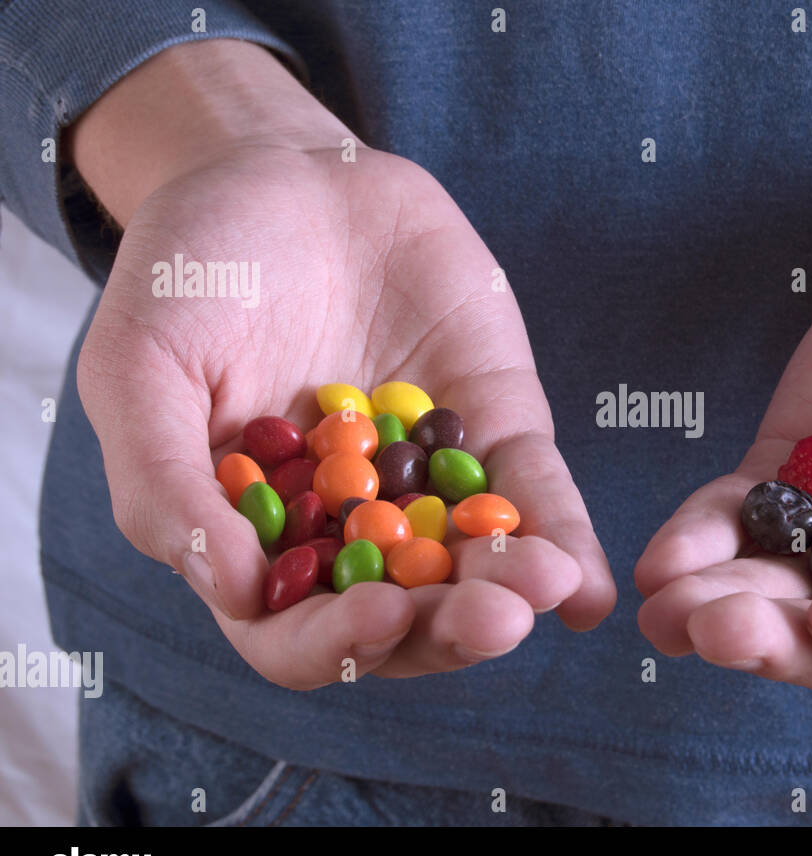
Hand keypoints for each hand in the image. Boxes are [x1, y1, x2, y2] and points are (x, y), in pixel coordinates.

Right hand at [73, 41, 615, 688]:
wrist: (282, 172)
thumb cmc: (191, 273)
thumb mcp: (141, 369)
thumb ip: (168, 485)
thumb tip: (239, 594)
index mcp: (258, 539)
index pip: (295, 632)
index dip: (337, 641)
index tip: (380, 617)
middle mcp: (350, 530)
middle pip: (406, 615)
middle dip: (451, 627)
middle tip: (495, 620)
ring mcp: (428, 486)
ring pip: (477, 565)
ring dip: (514, 588)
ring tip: (545, 588)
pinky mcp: (493, 429)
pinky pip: (532, 490)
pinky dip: (562, 533)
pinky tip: (585, 587)